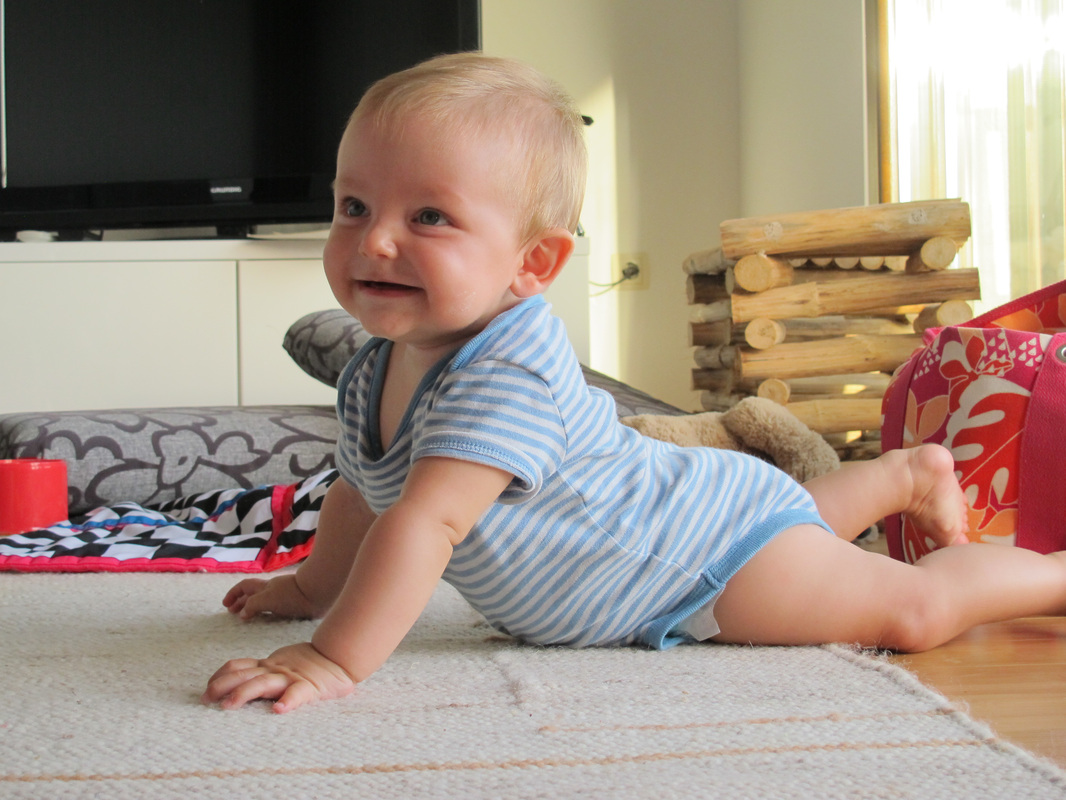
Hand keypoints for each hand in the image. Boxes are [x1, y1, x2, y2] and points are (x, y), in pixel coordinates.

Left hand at [201, 642, 355, 712]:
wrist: (339, 656)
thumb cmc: (311, 665)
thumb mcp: (284, 664)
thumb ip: (266, 671)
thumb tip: (238, 684)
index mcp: (269, 665)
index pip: (239, 666)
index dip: (220, 675)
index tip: (206, 688)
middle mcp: (275, 670)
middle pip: (243, 675)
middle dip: (222, 686)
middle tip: (206, 699)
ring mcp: (291, 678)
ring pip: (262, 684)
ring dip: (243, 694)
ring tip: (228, 706)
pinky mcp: (308, 687)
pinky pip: (297, 694)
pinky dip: (288, 701)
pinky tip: (279, 710)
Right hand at [223, 574, 319, 619]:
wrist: (320, 592)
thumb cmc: (292, 594)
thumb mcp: (267, 599)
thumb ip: (253, 605)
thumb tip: (242, 614)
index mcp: (265, 587)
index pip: (244, 586)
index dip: (233, 594)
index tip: (226, 605)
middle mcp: (274, 590)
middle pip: (253, 593)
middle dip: (242, 601)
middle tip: (233, 613)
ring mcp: (285, 596)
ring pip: (266, 600)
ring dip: (255, 607)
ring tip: (249, 617)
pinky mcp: (296, 604)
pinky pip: (278, 608)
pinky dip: (270, 613)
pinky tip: (270, 620)